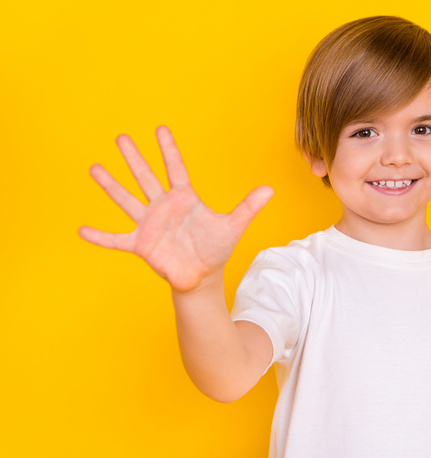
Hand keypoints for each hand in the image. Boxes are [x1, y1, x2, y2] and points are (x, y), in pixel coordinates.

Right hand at [79, 125, 272, 291]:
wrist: (202, 276)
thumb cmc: (216, 248)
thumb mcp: (233, 226)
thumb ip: (248, 207)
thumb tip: (270, 189)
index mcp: (185, 198)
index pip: (175, 168)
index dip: (168, 150)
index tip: (160, 128)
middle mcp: (163, 206)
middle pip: (146, 177)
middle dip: (134, 158)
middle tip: (121, 137)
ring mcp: (150, 224)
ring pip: (127, 200)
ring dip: (112, 186)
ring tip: (95, 168)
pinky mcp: (141, 244)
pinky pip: (117, 239)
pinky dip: (100, 236)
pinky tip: (82, 230)